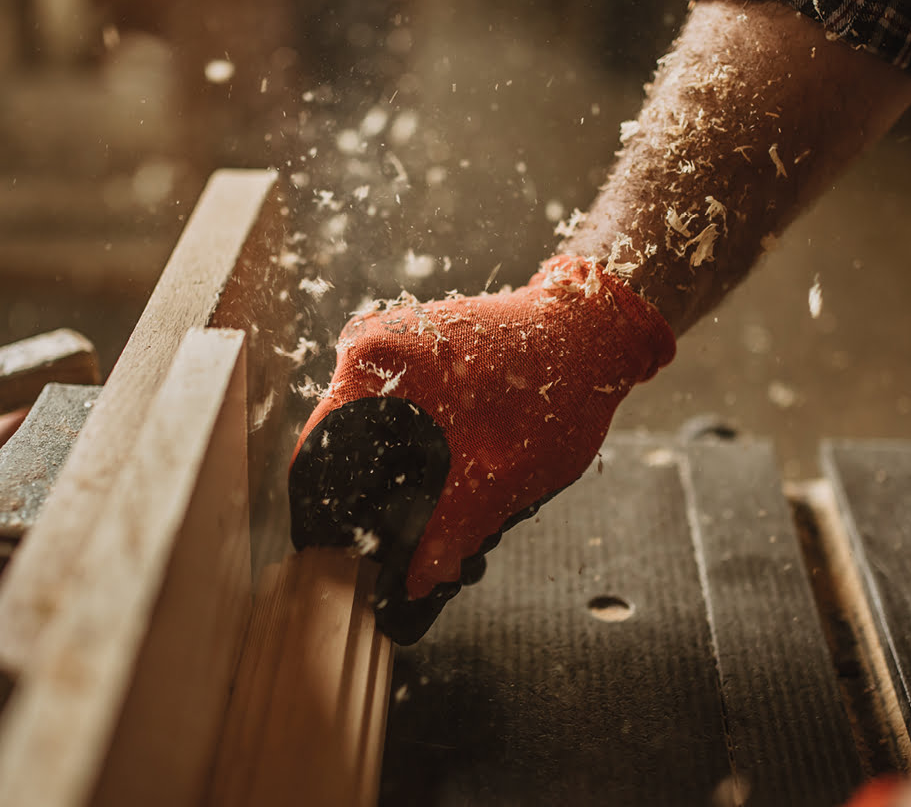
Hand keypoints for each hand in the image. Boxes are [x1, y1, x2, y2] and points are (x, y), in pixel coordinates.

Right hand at [288, 256, 674, 642]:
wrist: (593, 327)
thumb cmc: (559, 382)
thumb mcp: (505, 473)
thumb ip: (452, 530)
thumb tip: (413, 583)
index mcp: (374, 368)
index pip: (317, 459)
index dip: (330, 521)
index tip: (351, 559)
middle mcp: (369, 352)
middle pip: (342, 455)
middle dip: (374, 510)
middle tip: (413, 555)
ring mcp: (390, 353)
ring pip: (370, 442)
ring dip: (398, 489)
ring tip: (442, 527)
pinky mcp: (413, 361)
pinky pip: (395, 422)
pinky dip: (417, 461)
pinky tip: (455, 487)